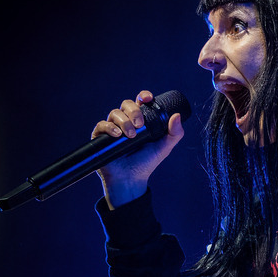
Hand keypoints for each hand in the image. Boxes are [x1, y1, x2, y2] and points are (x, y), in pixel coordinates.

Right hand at [92, 90, 184, 207]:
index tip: (147, 98)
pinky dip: (109, 127)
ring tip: (131, 136)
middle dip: (134, 111)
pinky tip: (117, 135)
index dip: (143, 96)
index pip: (140, 103)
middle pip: (126, 104)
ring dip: (124, 122)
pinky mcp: (101, 137)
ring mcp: (113, 128)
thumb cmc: (147, 163)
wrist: (131, 179)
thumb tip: (177, 115)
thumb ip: (174, 133)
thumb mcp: (164, 148)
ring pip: (115, 113)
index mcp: (141, 121)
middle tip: (140, 124)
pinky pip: (102, 124)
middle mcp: (126, 121)